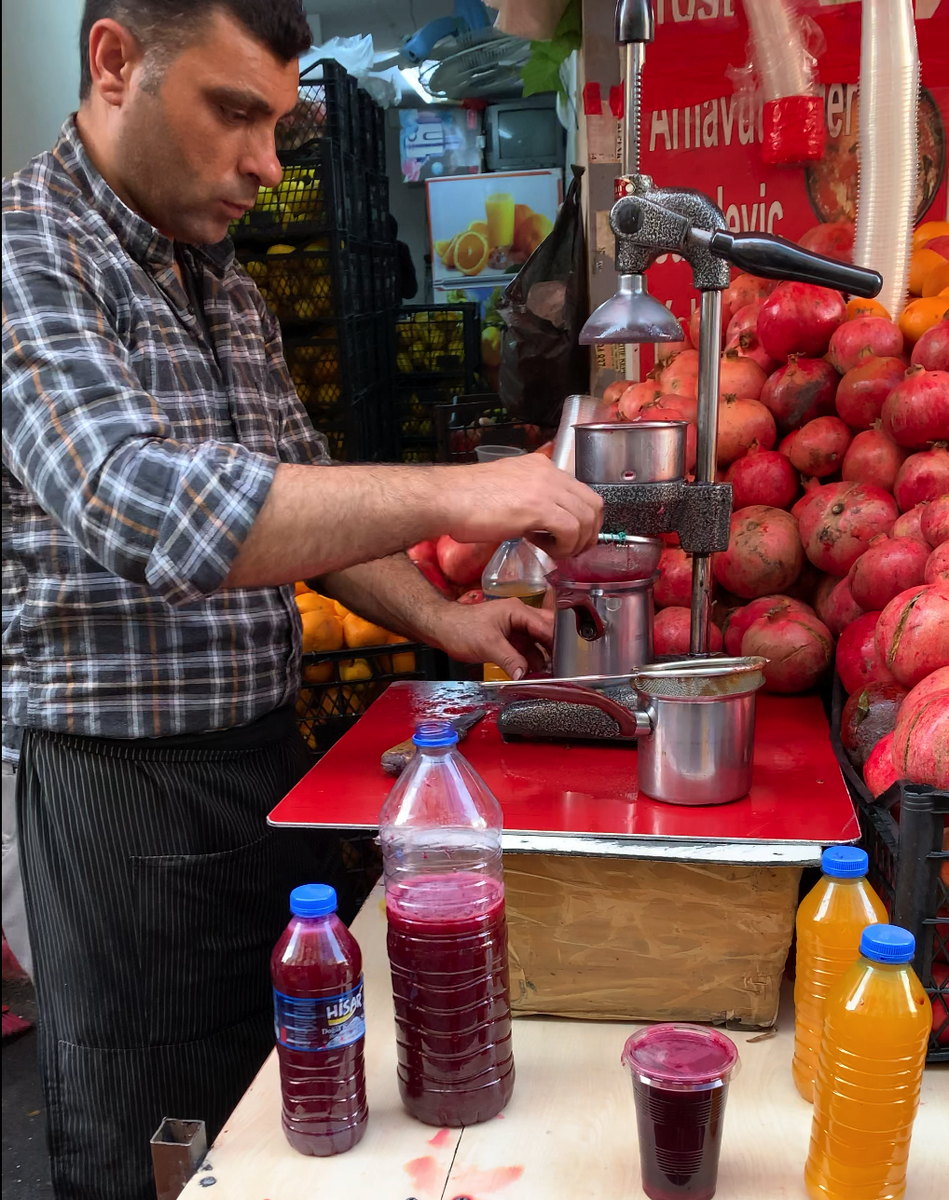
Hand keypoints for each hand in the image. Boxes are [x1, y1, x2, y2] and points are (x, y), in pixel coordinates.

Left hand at [426, 599, 551, 680]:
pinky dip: (530, 661)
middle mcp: (519, 617)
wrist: (442, 629)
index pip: (546, 626)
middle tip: (561, 668)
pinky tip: (533, 673)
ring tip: (549, 674)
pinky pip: (525, 650)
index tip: (566, 659)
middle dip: (553, 650)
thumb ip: (510, 660)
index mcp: (518, 611)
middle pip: (546, 633)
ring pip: (537, 643)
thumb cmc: (461, 628)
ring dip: (542, 658)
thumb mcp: (488, 645)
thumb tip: (525, 674)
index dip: (557, 642)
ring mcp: (514, 628)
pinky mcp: (508, 639)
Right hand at [440, 454, 601, 559]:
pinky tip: (547, 551)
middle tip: (572, 550)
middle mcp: (548, 473)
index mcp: (540, 466)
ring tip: (556, 553)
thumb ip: (527, 499)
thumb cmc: (465, 500)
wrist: (446, 499)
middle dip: (589, 532)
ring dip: (576, 542)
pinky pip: (570, 530)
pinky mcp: (538, 508)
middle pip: (592, 503)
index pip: (580, 490)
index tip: (569, 537)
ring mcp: (544, 488)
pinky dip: (564, 546)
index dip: (582, 518)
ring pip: (586, 518)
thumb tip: (538, 522)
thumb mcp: (506, 490)